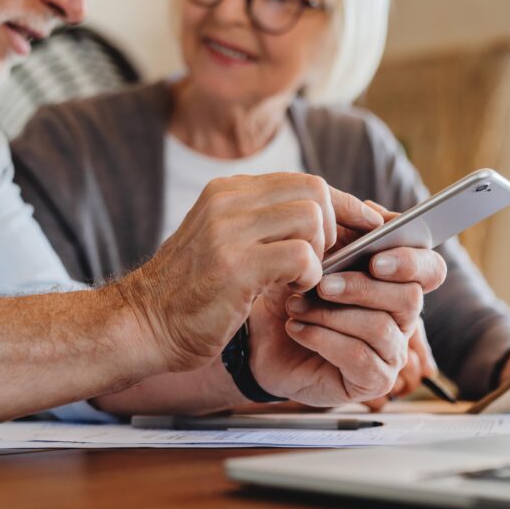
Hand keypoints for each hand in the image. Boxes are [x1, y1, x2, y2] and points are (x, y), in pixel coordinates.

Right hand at [114, 174, 383, 372]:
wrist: (140, 326)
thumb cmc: (191, 296)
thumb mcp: (226, 244)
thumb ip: (267, 227)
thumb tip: (328, 222)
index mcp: (229, 192)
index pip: (304, 181)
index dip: (343, 205)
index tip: (368, 226)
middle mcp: (228, 201)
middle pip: (316, 191)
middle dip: (336, 228)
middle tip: (326, 263)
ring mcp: (229, 229)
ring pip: (313, 219)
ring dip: (320, 255)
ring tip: (301, 281)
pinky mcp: (235, 264)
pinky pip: (302, 257)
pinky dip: (310, 278)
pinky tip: (292, 295)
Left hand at [248, 246, 446, 406]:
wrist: (259, 337)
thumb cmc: (292, 292)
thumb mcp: (313, 252)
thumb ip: (344, 228)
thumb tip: (375, 214)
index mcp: (397, 281)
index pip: (430, 269)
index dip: (411, 262)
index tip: (375, 259)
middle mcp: (402, 317)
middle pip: (410, 298)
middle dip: (362, 288)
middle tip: (322, 284)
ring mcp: (391, 351)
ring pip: (381, 327)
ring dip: (333, 314)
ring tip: (296, 305)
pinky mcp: (373, 380)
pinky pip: (360, 356)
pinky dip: (324, 339)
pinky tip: (297, 328)